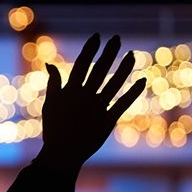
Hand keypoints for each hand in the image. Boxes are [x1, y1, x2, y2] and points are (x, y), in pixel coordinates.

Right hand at [38, 33, 145, 170]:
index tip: (98, 36)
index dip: (90, 49)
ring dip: (124, 68)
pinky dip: (133, 92)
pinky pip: (123, 103)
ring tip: (132, 54)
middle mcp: (84, 96)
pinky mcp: (107, 121)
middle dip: (108, 52)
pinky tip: (142, 80)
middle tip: (117, 38)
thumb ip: (54, 83)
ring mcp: (97, 108)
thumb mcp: (50, 104)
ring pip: (114, 83)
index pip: (81, 64)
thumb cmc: (54, 128)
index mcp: (70, 91)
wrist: (62, 154)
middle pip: (99, 69)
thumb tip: (49, 64)